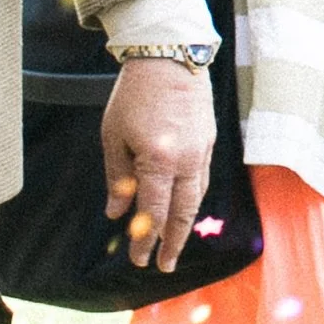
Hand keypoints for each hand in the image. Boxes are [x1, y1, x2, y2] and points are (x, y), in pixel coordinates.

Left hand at [100, 59, 216, 270]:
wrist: (169, 57)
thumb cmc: (134, 95)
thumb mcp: (113, 136)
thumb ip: (118, 178)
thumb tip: (116, 213)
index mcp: (159, 160)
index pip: (153, 212)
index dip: (145, 240)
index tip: (139, 261)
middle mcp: (186, 160)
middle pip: (182, 213)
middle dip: (172, 243)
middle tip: (162, 266)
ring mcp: (202, 150)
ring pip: (196, 198)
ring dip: (184, 224)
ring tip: (174, 243)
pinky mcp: (209, 141)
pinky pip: (202, 179)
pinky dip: (192, 199)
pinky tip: (184, 208)